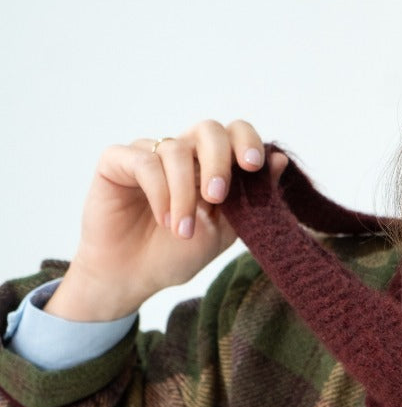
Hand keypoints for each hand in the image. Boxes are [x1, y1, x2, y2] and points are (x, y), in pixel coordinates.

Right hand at [46, 119, 286, 320]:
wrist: (133, 278)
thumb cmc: (176, 253)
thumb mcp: (223, 230)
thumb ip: (250, 198)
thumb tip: (279, 159)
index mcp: (209, 163)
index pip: (233, 132)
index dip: (246, 140)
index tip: (253, 165)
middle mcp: (180, 152)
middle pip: (207, 129)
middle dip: (218, 161)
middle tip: (217, 197)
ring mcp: (148, 153)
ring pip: (175, 150)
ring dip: (184, 194)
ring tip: (183, 231)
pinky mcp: (116, 161)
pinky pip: (144, 161)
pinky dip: (159, 192)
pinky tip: (164, 220)